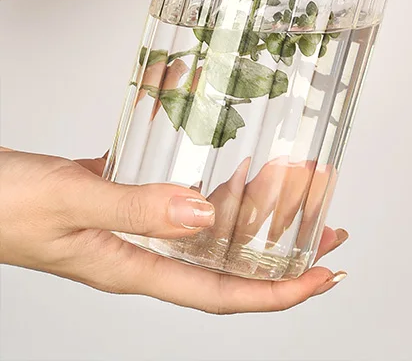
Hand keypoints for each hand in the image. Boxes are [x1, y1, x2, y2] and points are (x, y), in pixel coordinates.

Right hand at [0, 148, 348, 313]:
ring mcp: (129, 230)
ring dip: (254, 217)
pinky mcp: (120, 203)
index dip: (277, 292)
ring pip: (207, 232)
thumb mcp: (73, 203)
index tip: (322, 277)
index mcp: (132, 269)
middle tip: (328, 231)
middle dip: (281, 255)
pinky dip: (211, 188)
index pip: (222, 294)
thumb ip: (137, 208)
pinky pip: (179, 202)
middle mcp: (139, 255)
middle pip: (226, 266)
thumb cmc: (2, 204)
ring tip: (295, 194)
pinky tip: (229, 168)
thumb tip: (206, 215)